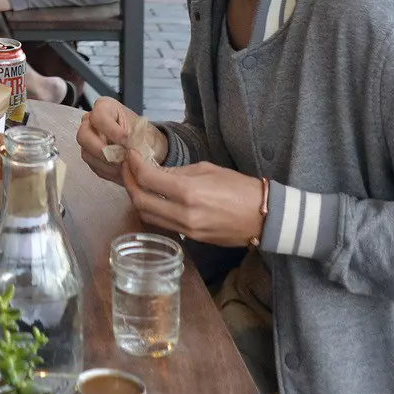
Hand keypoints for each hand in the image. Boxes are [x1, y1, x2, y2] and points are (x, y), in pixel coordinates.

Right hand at [76, 97, 141, 185]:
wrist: (147, 148)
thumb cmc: (145, 135)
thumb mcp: (144, 133)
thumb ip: (135, 139)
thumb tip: (129, 150)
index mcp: (104, 108)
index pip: (99, 117)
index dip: (112, 131)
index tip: (127, 142)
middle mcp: (91, 122)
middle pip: (84, 136)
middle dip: (102, 150)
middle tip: (120, 158)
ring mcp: (88, 140)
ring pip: (87, 154)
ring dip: (107, 164)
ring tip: (125, 167)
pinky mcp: (90, 157)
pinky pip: (94, 167)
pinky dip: (108, 172)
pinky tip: (122, 171)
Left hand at [122, 153, 266, 247]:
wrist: (264, 217)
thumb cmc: (240, 187)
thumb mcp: (207, 170)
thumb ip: (177, 172)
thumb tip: (154, 171)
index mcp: (189, 192)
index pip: (147, 178)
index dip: (133, 164)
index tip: (131, 154)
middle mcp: (184, 214)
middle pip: (140, 200)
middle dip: (129, 181)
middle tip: (128, 168)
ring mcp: (187, 230)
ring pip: (147, 216)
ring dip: (137, 198)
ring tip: (138, 182)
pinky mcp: (191, 239)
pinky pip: (162, 225)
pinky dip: (152, 210)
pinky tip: (154, 198)